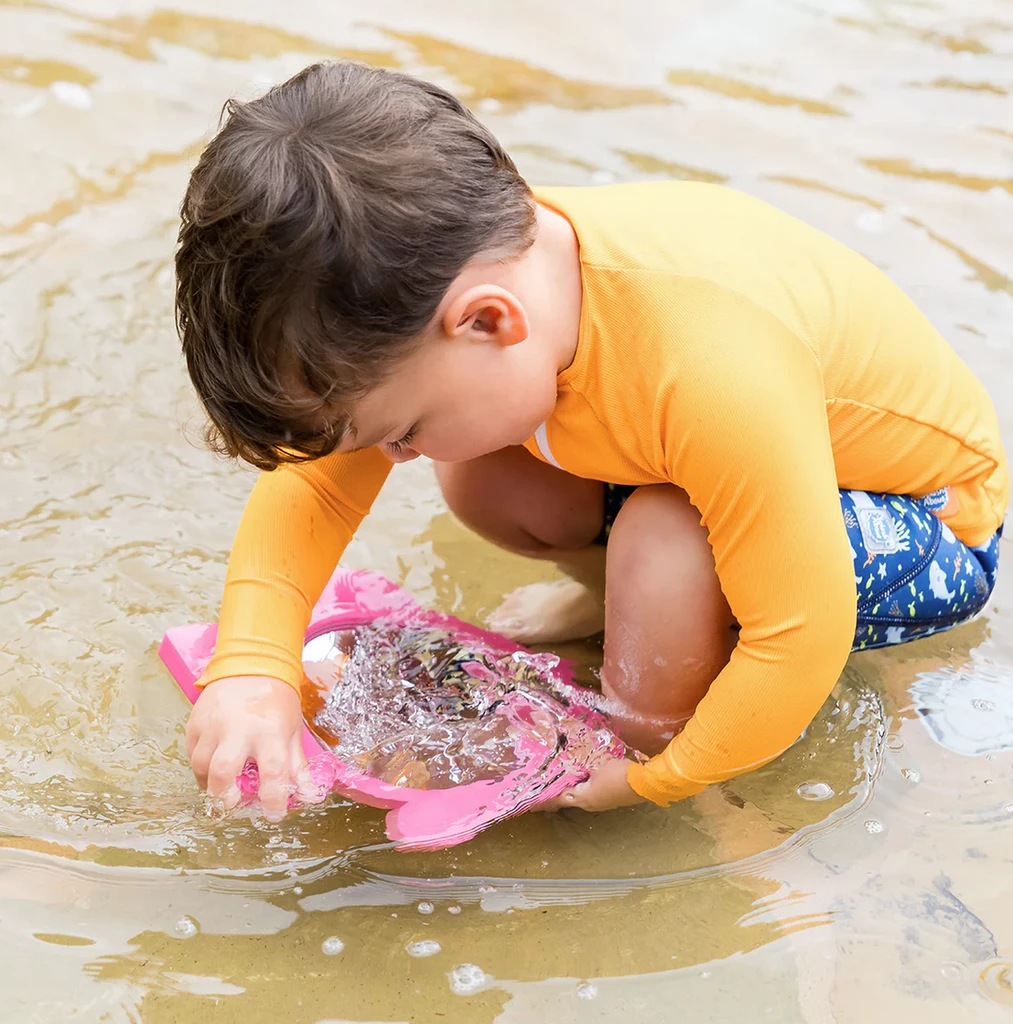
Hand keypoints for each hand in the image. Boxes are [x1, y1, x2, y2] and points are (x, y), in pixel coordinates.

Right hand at [186, 675, 312, 820]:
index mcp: (269, 731)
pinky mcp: (195, 721)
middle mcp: (238, 729)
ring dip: (209, 783)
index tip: (274, 815)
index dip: (274, 800)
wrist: (251, 663)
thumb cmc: (276, 699)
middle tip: (231, 802)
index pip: (273, 773)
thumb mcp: (291, 730)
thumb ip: (296, 765)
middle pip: (222, 772)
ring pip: (201, 765)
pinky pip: (191, 752)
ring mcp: (213, 724)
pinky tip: (211, 766)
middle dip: (223, 796)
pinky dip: (199, 766)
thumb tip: (308, 796)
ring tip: (221, 786)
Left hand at [540, 756, 645, 812]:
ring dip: (567, 790)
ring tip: (557, 783)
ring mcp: (601, 803)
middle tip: (540, 792)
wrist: (646, 783)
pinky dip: (579, 787)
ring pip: (578, 796)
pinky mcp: (610, 799)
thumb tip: (566, 750)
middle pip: (566, 798)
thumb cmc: (618, 773)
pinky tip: (579, 779)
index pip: (557, 798)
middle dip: (553, 795)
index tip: (530, 802)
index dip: (543, 799)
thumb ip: (579, 757)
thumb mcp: (596, 761)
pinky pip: (588, 793)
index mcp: (582, 797)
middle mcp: (589, 804)